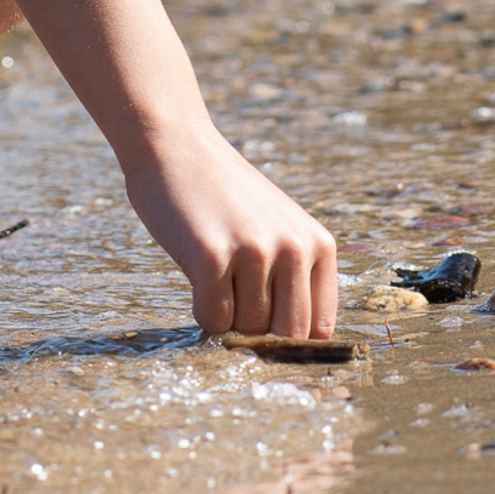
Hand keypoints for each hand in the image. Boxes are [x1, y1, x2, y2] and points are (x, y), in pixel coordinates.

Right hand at [122, 123, 338, 337]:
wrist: (176, 145)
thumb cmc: (223, 195)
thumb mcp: (277, 227)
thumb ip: (293, 278)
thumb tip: (290, 349)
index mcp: (318, 244)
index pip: (318, 327)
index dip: (289, 339)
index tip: (266, 333)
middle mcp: (293, 248)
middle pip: (284, 334)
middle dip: (257, 331)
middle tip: (233, 299)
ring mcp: (253, 251)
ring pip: (247, 329)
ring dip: (226, 315)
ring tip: (214, 273)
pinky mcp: (211, 256)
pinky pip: (212, 318)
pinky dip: (201, 310)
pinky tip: (195, 276)